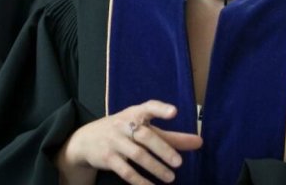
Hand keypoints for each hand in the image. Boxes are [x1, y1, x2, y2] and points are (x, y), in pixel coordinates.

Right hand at [56, 100, 202, 184]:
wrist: (86, 140)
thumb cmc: (123, 130)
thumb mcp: (143, 127)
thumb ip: (171, 136)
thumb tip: (199, 142)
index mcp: (135, 113)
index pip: (149, 107)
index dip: (161, 109)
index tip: (174, 112)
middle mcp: (124, 125)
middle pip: (146, 136)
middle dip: (163, 149)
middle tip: (179, 162)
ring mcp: (115, 141)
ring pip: (137, 155)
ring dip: (155, 167)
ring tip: (171, 178)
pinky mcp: (108, 158)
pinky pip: (125, 170)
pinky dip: (139, 180)